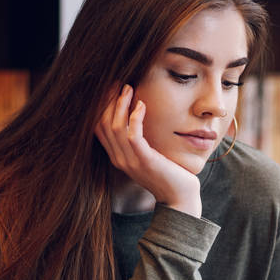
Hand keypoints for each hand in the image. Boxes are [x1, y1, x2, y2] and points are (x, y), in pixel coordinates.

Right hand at [95, 84, 202, 216]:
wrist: (180, 198)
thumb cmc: (169, 173)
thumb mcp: (149, 155)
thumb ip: (139, 141)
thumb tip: (137, 115)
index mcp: (117, 157)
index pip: (98, 127)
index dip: (101, 106)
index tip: (110, 88)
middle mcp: (119, 159)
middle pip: (102, 124)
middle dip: (108, 100)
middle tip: (118, 82)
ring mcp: (130, 161)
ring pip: (115, 127)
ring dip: (121, 104)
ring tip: (129, 88)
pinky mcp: (144, 161)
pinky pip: (133, 136)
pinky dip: (135, 118)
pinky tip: (142, 105)